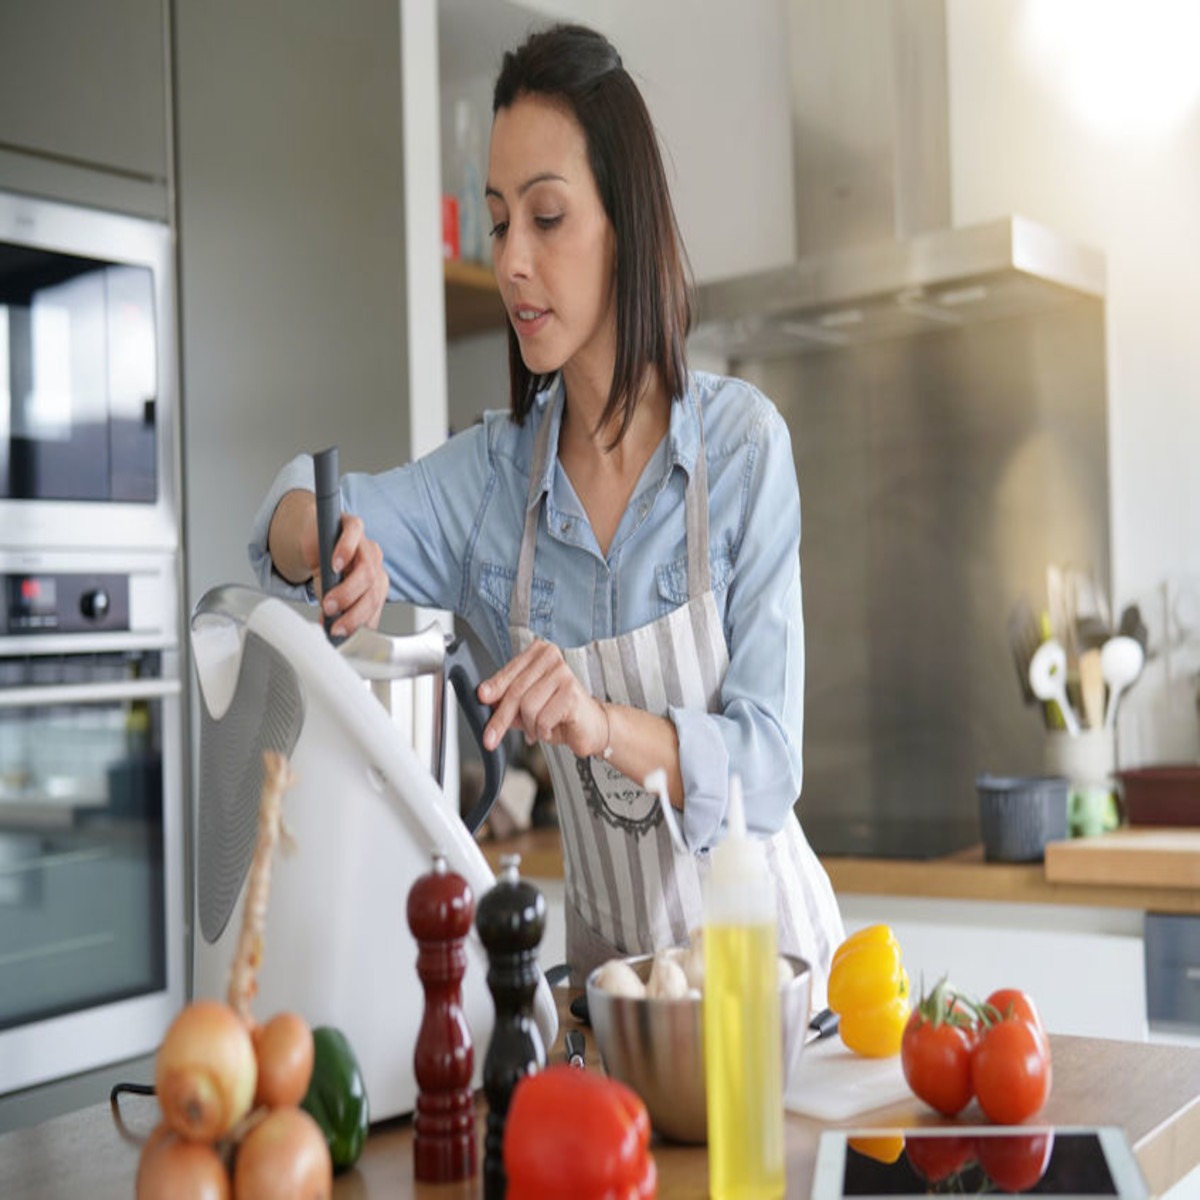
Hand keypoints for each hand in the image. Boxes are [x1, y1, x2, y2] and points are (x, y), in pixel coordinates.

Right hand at [317, 514, 388, 637]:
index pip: (374, 607)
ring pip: (367, 569)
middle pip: (373, 592)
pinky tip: (334, 565)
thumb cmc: (326, 565)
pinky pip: (354, 536)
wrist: (316, 535)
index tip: (343, 636)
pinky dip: (345, 551)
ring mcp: (366, 545)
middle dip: (355, 614)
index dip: (360, 624)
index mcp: (375, 584)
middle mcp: (375, 565)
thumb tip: (334, 629)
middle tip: (335, 624)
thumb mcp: (330, 591)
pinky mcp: (353, 525)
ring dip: (347, 591)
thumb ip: (337, 607)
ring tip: (329, 602)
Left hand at [478, 639, 607, 757]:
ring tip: (538, 729)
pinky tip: (552, 729)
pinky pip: (542, 718)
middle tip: (491, 737)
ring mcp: (564, 674)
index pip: (509, 672)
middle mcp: (552, 658)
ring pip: (528, 706)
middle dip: (501, 718)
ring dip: (530, 726)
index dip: (494, 689)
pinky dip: (543, 731)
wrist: (591, 726)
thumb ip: (508, 700)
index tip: (481, 699)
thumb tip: (486, 701)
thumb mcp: (528, 705)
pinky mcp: (572, 693)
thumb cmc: (560, 712)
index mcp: (539, 654)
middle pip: (515, 690)